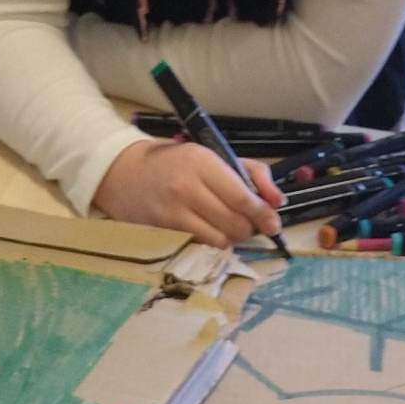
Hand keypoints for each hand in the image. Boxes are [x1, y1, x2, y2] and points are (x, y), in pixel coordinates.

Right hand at [93, 139, 281, 247]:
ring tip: (229, 228)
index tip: (273, 224)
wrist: (126, 175)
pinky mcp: (165, 232)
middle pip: (234, 223)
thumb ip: (250, 173)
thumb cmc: (177, 164)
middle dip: (248, 228)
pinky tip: (210, 232)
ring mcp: (174, 213)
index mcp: (202, 161)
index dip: (261, 214)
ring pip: (220, 240)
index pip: (241, 196)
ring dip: (232, 239)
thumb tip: (278, 200)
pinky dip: (214, 243)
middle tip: (247, 224)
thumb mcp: (212, 157)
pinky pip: (202, 246)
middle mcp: (187, 187)